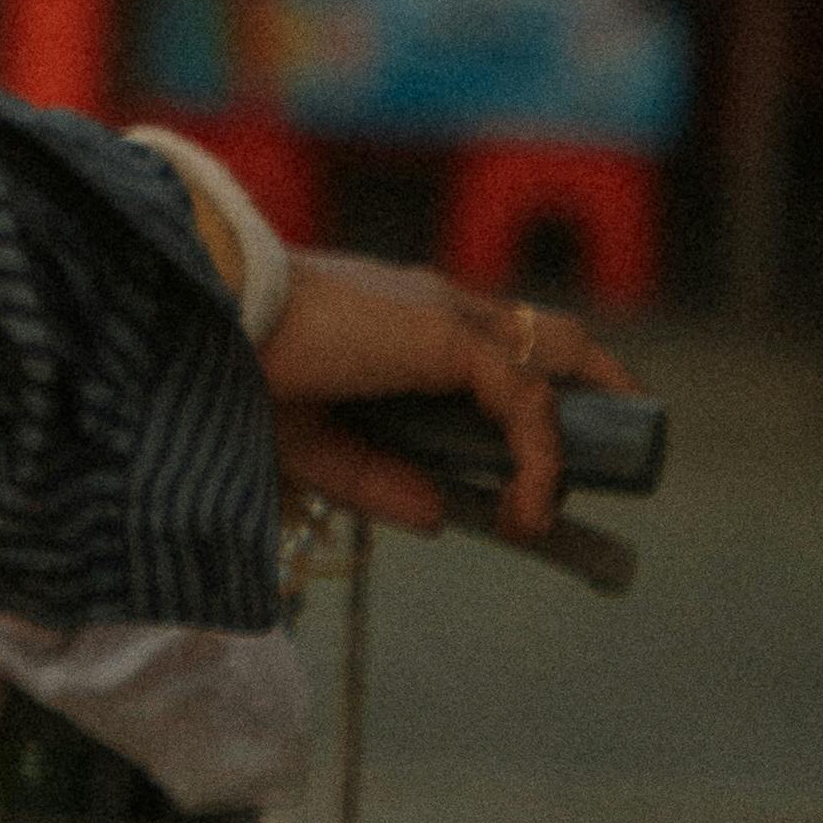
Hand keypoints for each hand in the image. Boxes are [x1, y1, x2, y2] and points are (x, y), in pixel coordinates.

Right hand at [261, 249, 645, 545]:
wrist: (208, 321)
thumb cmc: (236, 371)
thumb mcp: (311, 447)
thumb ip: (377, 480)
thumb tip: (443, 515)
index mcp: (400, 321)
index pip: (492, 344)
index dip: (528, 393)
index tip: (534, 461)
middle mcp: (437, 307)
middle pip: (548, 336)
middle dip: (596, 386)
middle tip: (614, 452)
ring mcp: (449, 318)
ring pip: (554, 360)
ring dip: (586, 424)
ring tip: (587, 493)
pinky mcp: (451, 340)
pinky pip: (526, 403)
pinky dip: (540, 461)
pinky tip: (526, 514)